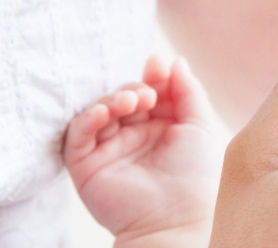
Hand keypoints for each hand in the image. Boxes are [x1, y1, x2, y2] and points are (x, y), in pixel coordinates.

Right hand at [63, 56, 228, 246]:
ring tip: (133, 102)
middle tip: (147, 94)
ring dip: (113, 99)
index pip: (149, 92)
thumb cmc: (195, 176)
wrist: (177, 218)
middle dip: (133, 89)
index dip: (152, 78)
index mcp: (160, 129)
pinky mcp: (86, 165)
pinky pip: (78, 134)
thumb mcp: (199, 125)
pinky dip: (88, 118)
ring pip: (99, 111)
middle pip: (123, 98)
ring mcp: (108, 150)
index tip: (157, 65)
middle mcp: (133, 138)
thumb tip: (172, 59)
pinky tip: (105, 112)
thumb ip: (188, 90)